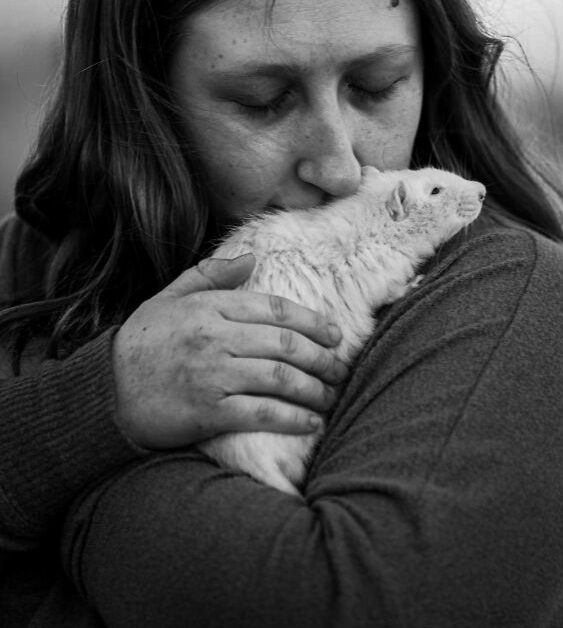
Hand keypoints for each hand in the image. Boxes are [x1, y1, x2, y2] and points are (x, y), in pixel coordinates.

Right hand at [112, 255, 344, 449]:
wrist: (104, 390)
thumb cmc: (143, 342)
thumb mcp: (170, 297)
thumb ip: (211, 276)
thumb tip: (251, 257)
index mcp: (211, 308)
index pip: (276, 309)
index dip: (313, 322)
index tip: (335, 335)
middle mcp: (216, 337)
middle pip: (286, 344)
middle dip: (321, 358)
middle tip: (339, 369)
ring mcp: (213, 374)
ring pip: (280, 378)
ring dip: (313, 389)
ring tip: (329, 396)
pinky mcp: (208, 411)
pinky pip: (261, 413)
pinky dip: (292, 419)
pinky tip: (310, 423)